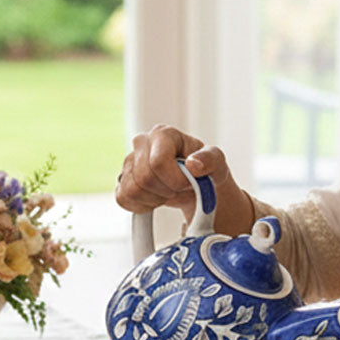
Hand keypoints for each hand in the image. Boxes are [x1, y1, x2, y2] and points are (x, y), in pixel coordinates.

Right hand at [115, 125, 252, 233]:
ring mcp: (129, 161)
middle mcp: (142, 143)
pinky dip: (142, 206)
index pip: (158, 162)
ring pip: (132, 190)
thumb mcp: (217, 162)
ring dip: (155, 199)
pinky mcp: (122, 179)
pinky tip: (156, 198)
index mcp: (163, 134)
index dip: (174, 180)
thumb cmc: (205, 169)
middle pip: (144, 178)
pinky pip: (123, 199)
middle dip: (166, 190)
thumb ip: (210, 160)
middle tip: (179, 188)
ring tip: (168, 192)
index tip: (189, 183)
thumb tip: (193, 165)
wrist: (195, 183)